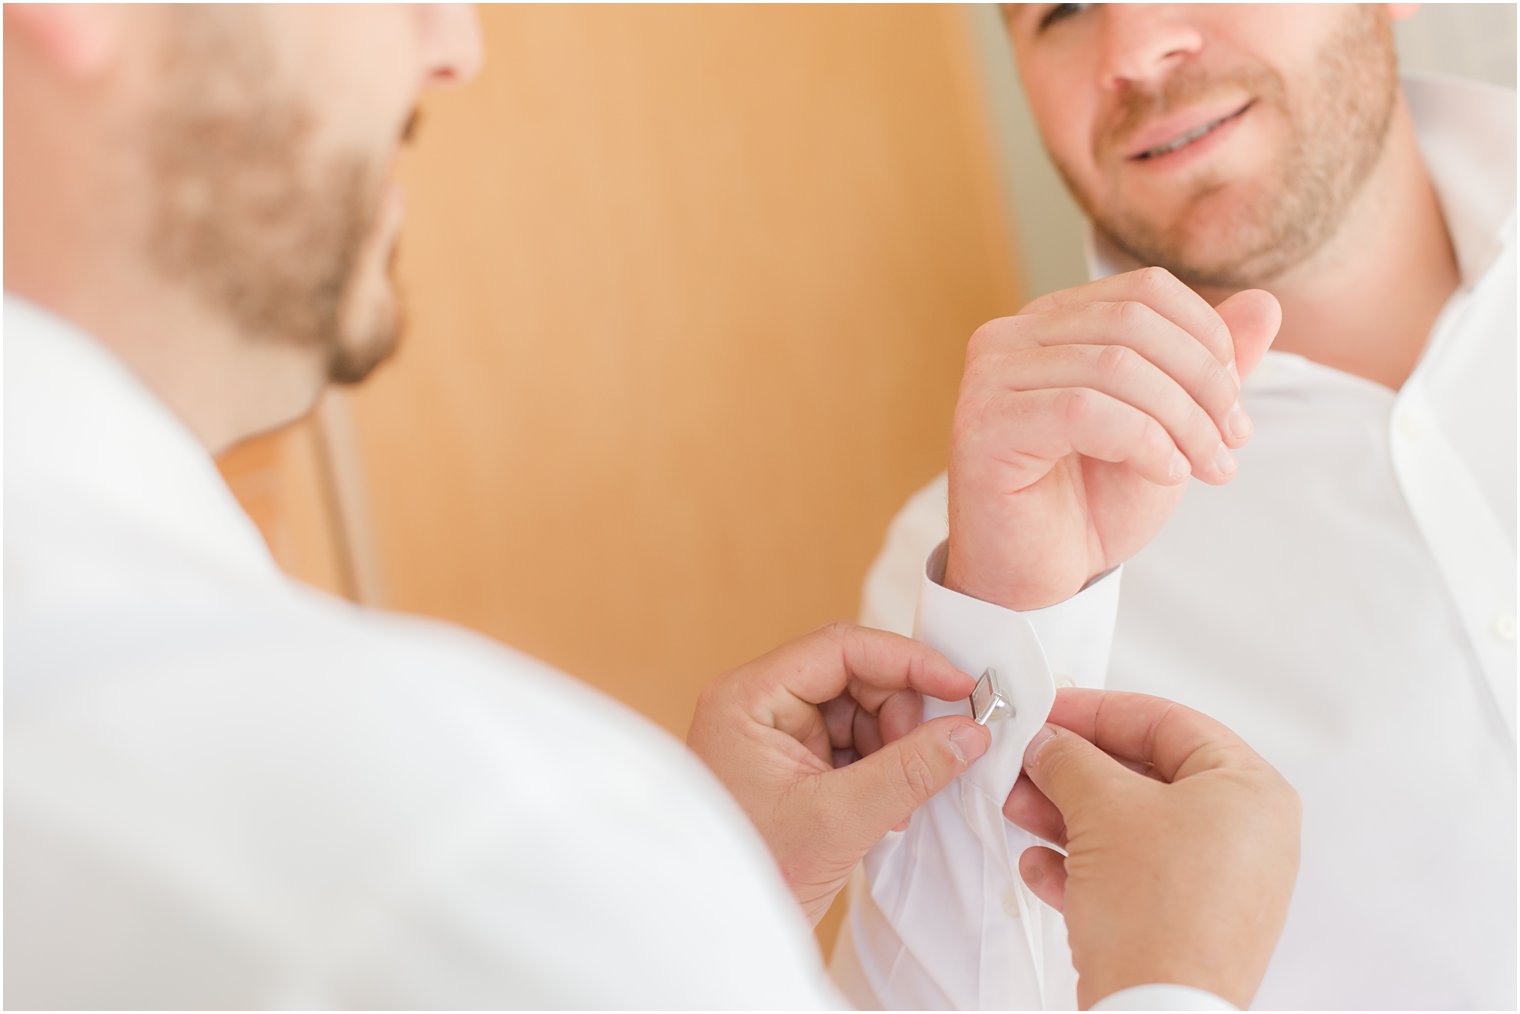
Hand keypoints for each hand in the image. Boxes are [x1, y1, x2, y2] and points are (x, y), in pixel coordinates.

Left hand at [687, 621, 990, 924]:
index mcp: (750, 697)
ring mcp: (778, 734)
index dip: (907, 661)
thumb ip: (908, 771)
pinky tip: (886, 809)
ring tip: (895, 802)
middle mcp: (761, 704)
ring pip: (864, 710)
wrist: (722, 934)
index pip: (841, 648)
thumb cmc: (756, 874)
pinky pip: (857, 742)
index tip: (961, 686)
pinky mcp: (796, 763)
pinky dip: (884, 769)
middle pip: (857, 675)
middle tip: (928, 758)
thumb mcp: (839, 820)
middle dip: (900, 716)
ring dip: (895, 748)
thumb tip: (970, 732)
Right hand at [946, 268, 1281, 609]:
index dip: (1207, 341)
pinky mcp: (983, 427)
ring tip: (1204, 469)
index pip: (1145, 292)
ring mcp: (988, 379)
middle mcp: (1009, 338)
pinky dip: (1144, 442)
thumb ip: (1210, 367)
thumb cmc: (1091, 504)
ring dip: (1181, 421)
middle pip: (1134, 324)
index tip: (1235, 412)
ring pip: (1115, 366)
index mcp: (1050, 323)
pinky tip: (1163, 474)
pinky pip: (1083, 410)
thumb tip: (1265, 303)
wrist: (1039, 580)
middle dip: (1202, 384)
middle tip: (1229, 445)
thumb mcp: (1170, 427)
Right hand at [1005, 688, 1299, 1009]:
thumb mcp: (1100, 806)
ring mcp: (1216, 883)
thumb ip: (1068, 758)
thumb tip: (1050, 742)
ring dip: (1066, 814)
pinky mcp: (1185, 924)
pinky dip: (1082, 866)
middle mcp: (1244, 836)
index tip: (1051, 709)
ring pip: (1130, 827)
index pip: (1167, 723)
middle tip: (1029, 759)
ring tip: (1020, 807)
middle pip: (1144, 776)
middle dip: (1073, 770)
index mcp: (1249, 791)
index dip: (1099, 711)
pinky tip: (1042, 866)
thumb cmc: (1160, 918)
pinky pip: (1129, 876)